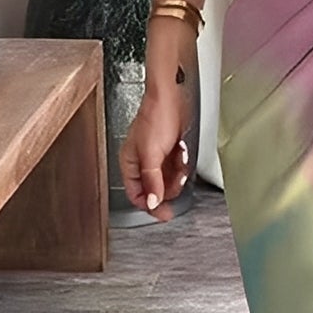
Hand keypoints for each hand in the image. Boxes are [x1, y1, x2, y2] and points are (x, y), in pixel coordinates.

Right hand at [120, 19, 195, 221]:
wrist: (170, 98)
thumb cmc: (155, 118)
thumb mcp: (151, 153)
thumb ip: (151, 180)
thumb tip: (151, 203)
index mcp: (130, 164)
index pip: (137, 195)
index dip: (150, 206)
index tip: (165, 214)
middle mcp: (142, 163)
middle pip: (156, 190)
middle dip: (169, 185)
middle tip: (178, 177)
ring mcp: (156, 158)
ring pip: (169, 180)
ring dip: (178, 174)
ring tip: (180, 160)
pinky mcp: (169, 152)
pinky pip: (177, 169)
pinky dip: (182, 164)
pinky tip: (182, 152)